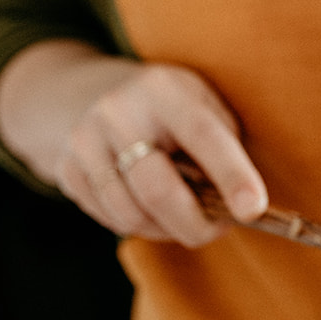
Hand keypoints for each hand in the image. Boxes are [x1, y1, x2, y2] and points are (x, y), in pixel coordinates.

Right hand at [0, 42, 268, 245]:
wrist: (90, 94)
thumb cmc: (170, 112)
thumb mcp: (203, 108)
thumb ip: (224, 149)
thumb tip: (241, 208)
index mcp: (164, 90)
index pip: (202, 134)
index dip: (231, 174)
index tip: (252, 210)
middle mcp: (118, 111)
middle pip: (158, 190)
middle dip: (195, 225)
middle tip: (217, 229)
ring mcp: (85, 140)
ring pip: (133, 215)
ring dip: (167, 229)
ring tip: (183, 214)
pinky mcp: (67, 169)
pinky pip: (111, 220)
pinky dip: (140, 226)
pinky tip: (148, 205)